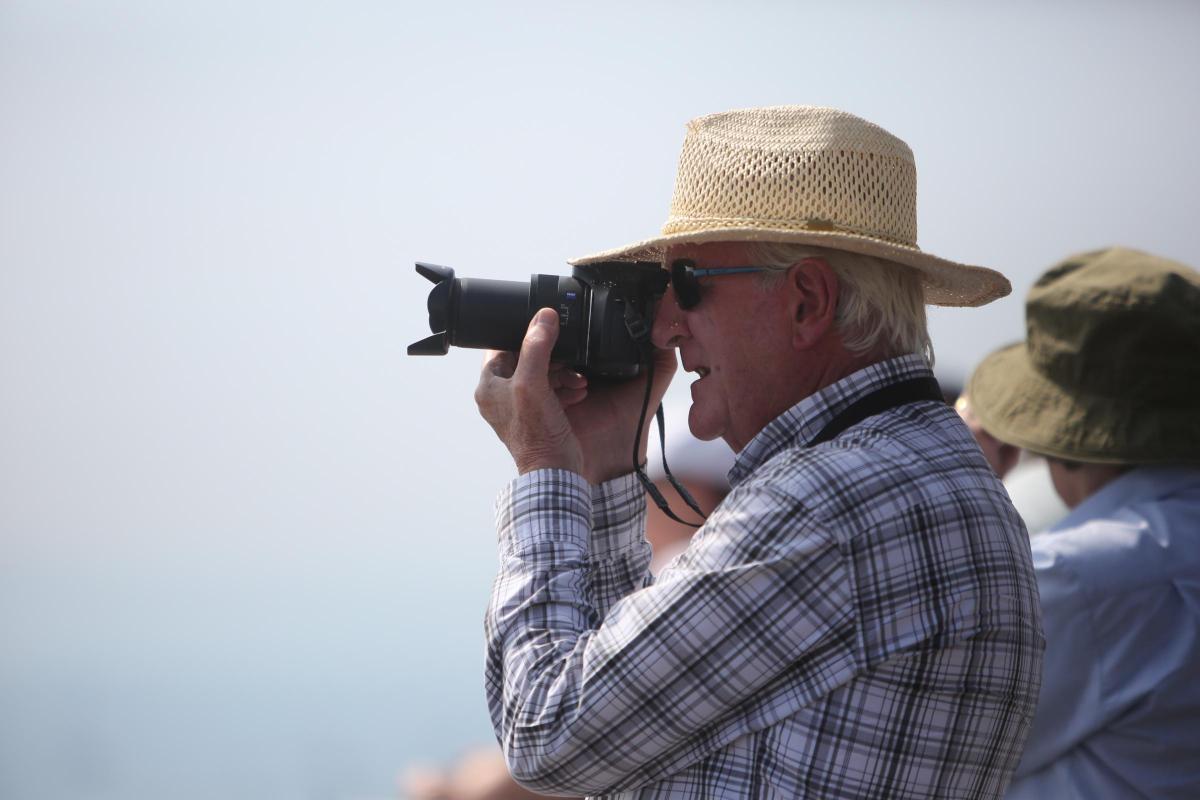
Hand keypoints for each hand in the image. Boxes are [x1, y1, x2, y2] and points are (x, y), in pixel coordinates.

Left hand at [475, 308, 675, 483]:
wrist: (555, 471)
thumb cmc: (536, 435)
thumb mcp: (533, 383)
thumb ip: (536, 347)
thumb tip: (543, 317)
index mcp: (489, 386)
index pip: (500, 346)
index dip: (522, 335)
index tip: (544, 329)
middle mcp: (501, 396)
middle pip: (524, 359)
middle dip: (550, 356)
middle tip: (567, 356)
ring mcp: (520, 407)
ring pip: (541, 375)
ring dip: (562, 372)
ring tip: (578, 378)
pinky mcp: (539, 416)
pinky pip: (551, 391)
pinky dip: (565, 387)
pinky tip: (580, 389)